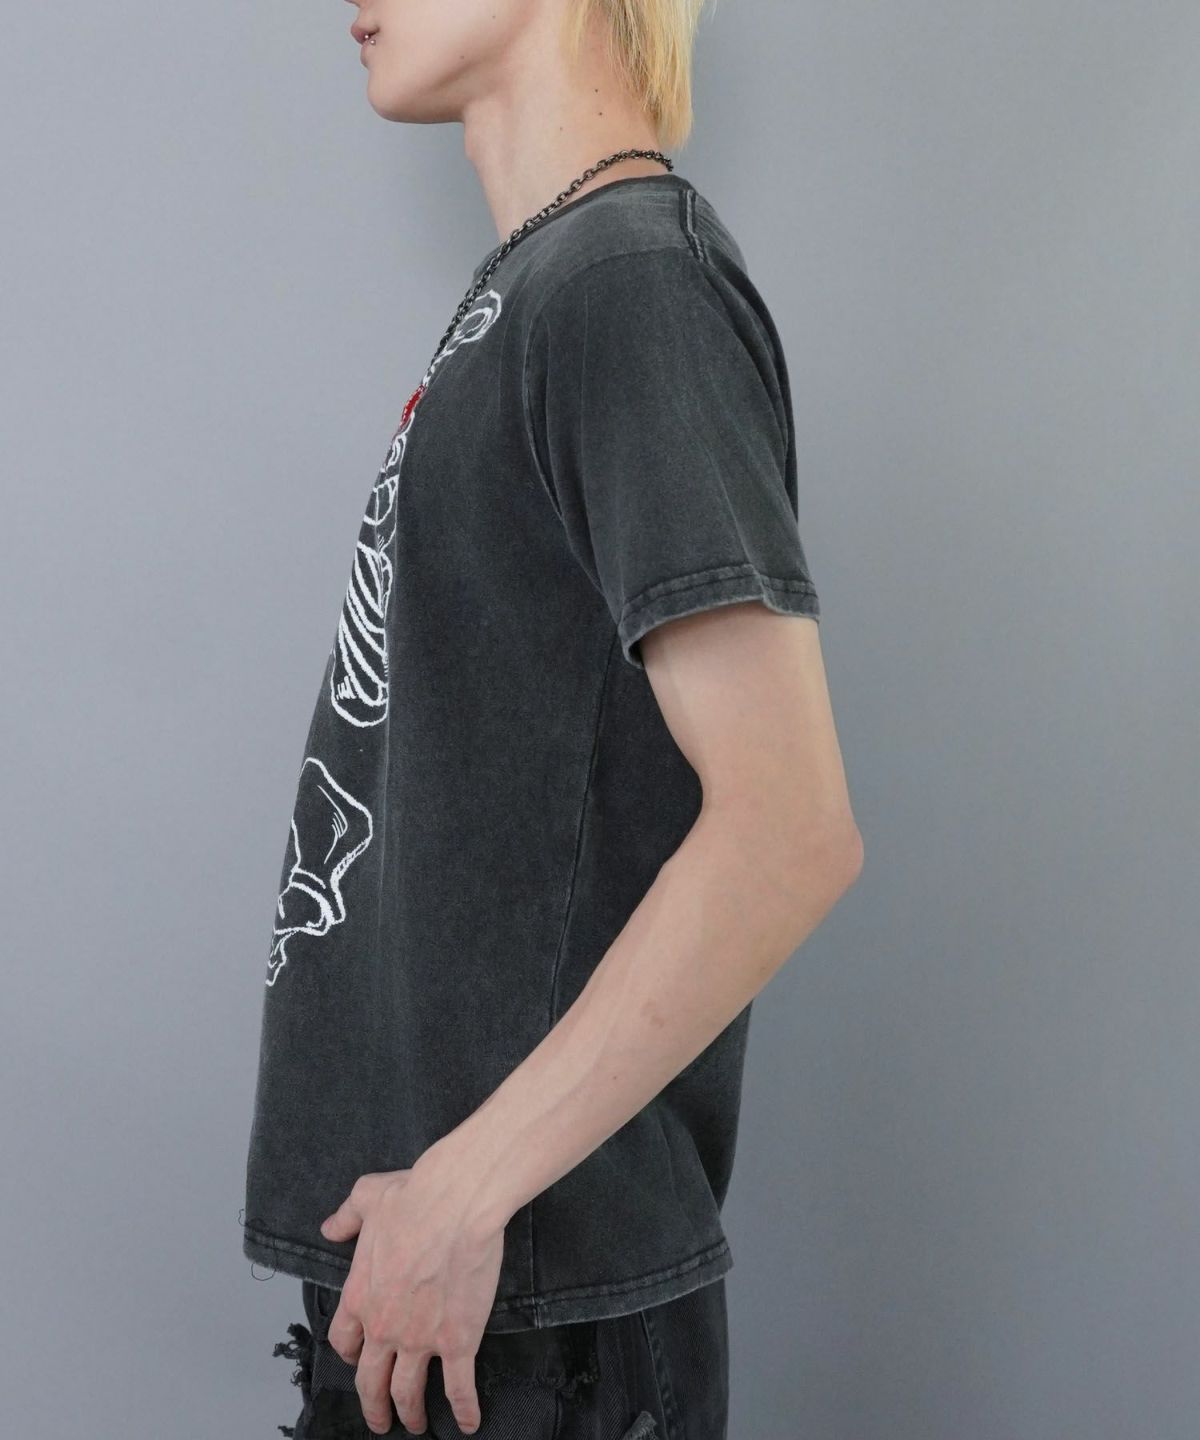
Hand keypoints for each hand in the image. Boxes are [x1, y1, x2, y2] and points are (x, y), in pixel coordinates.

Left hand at [318, 1151, 506, 1435]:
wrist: (455, 1202)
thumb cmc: (413, 1196)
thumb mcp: (367, 1197)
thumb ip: (347, 1217)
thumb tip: (330, 1227)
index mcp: (360, 1296)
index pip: (345, 1340)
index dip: (351, 1355)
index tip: (359, 1359)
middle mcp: (384, 1326)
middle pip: (371, 1380)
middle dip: (375, 1405)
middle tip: (381, 1419)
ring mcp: (420, 1339)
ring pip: (408, 1391)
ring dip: (411, 1413)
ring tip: (417, 1424)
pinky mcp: (458, 1341)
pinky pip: (459, 1386)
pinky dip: (464, 1410)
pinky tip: (470, 1423)